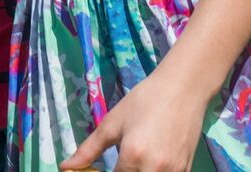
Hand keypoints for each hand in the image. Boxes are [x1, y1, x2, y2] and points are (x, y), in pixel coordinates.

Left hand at [60, 74, 205, 171]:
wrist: (183, 88)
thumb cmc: (144, 100)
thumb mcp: (112, 122)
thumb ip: (88, 150)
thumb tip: (65, 167)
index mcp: (133, 156)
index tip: (98, 170)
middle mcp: (155, 170)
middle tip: (119, 164)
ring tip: (132, 163)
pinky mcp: (186, 170)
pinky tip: (149, 162)